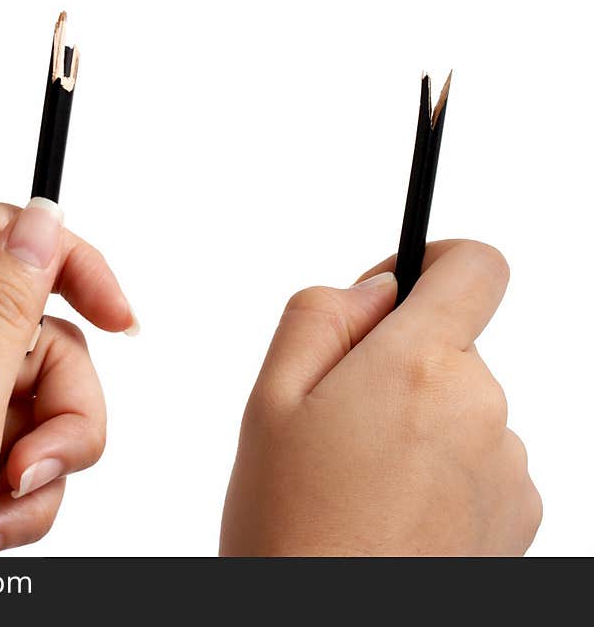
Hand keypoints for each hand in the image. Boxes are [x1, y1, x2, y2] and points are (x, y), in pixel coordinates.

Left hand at [0, 200, 136, 555]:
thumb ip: (8, 305)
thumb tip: (44, 218)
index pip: (8, 236)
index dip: (74, 265)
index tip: (120, 321)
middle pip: (38, 335)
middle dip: (65, 403)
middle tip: (35, 462)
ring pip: (37, 400)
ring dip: (42, 460)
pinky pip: (15, 448)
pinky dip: (15, 493)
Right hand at [220, 240, 540, 555]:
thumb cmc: (287, 527)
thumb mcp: (269, 400)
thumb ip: (320, 316)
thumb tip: (374, 289)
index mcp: (418, 367)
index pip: (476, 267)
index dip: (434, 260)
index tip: (395, 289)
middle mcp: (482, 409)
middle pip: (452, 345)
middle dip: (396, 363)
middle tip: (336, 420)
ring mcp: (508, 467)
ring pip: (461, 405)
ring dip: (416, 420)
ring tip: (358, 478)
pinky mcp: (518, 515)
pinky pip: (480, 458)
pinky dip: (440, 468)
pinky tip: (390, 510)